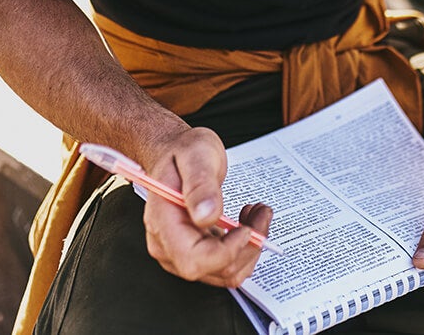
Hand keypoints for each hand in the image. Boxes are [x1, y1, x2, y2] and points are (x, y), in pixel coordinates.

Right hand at [142, 127, 272, 287]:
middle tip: (261, 212)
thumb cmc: (183, 152)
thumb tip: (207, 216)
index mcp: (163, 222)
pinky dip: (244, 247)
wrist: (174, 152)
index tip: (246, 227)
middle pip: (214, 271)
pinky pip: (225, 264)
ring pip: (225, 272)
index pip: (193, 260)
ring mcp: (179, 251)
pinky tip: (246, 222)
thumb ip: (200, 185)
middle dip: (247, 247)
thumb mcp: (196, 155)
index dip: (227, 252)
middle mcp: (167, 244)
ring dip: (250, 247)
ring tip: (256, 214)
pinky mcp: (194, 251)